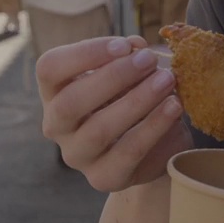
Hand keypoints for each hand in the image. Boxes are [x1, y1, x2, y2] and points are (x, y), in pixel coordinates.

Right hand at [37, 35, 190, 191]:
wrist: (151, 147)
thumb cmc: (132, 98)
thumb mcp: (128, 74)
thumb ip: (130, 57)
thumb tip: (137, 47)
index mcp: (54, 92)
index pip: (50, 68)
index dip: (85, 53)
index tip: (124, 45)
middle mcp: (57, 126)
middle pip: (70, 102)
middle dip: (114, 77)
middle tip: (150, 60)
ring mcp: (77, 155)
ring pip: (99, 130)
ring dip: (137, 101)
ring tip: (167, 80)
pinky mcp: (104, 177)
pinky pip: (128, 152)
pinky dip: (154, 126)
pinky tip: (174, 107)